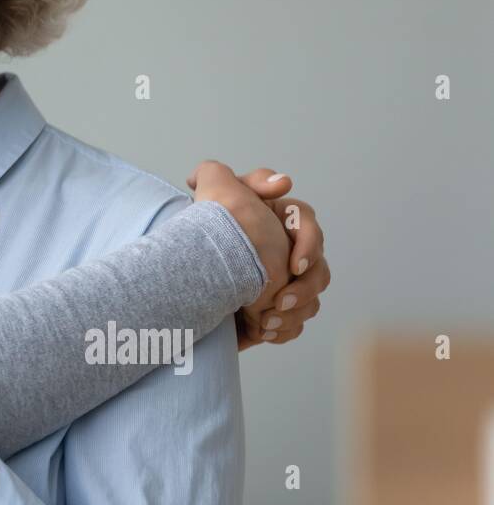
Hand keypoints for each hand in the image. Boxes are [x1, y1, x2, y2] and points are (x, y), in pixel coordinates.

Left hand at [187, 162, 329, 349]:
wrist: (186, 267)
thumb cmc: (203, 225)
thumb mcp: (209, 192)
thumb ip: (225, 173)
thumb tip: (282, 182)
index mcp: (279, 219)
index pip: (306, 223)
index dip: (309, 243)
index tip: (294, 264)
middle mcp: (289, 251)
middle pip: (319, 271)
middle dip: (304, 288)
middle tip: (280, 300)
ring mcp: (284, 284)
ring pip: (311, 301)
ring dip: (294, 313)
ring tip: (267, 322)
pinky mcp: (274, 311)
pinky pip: (294, 325)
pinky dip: (283, 329)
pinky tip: (264, 331)